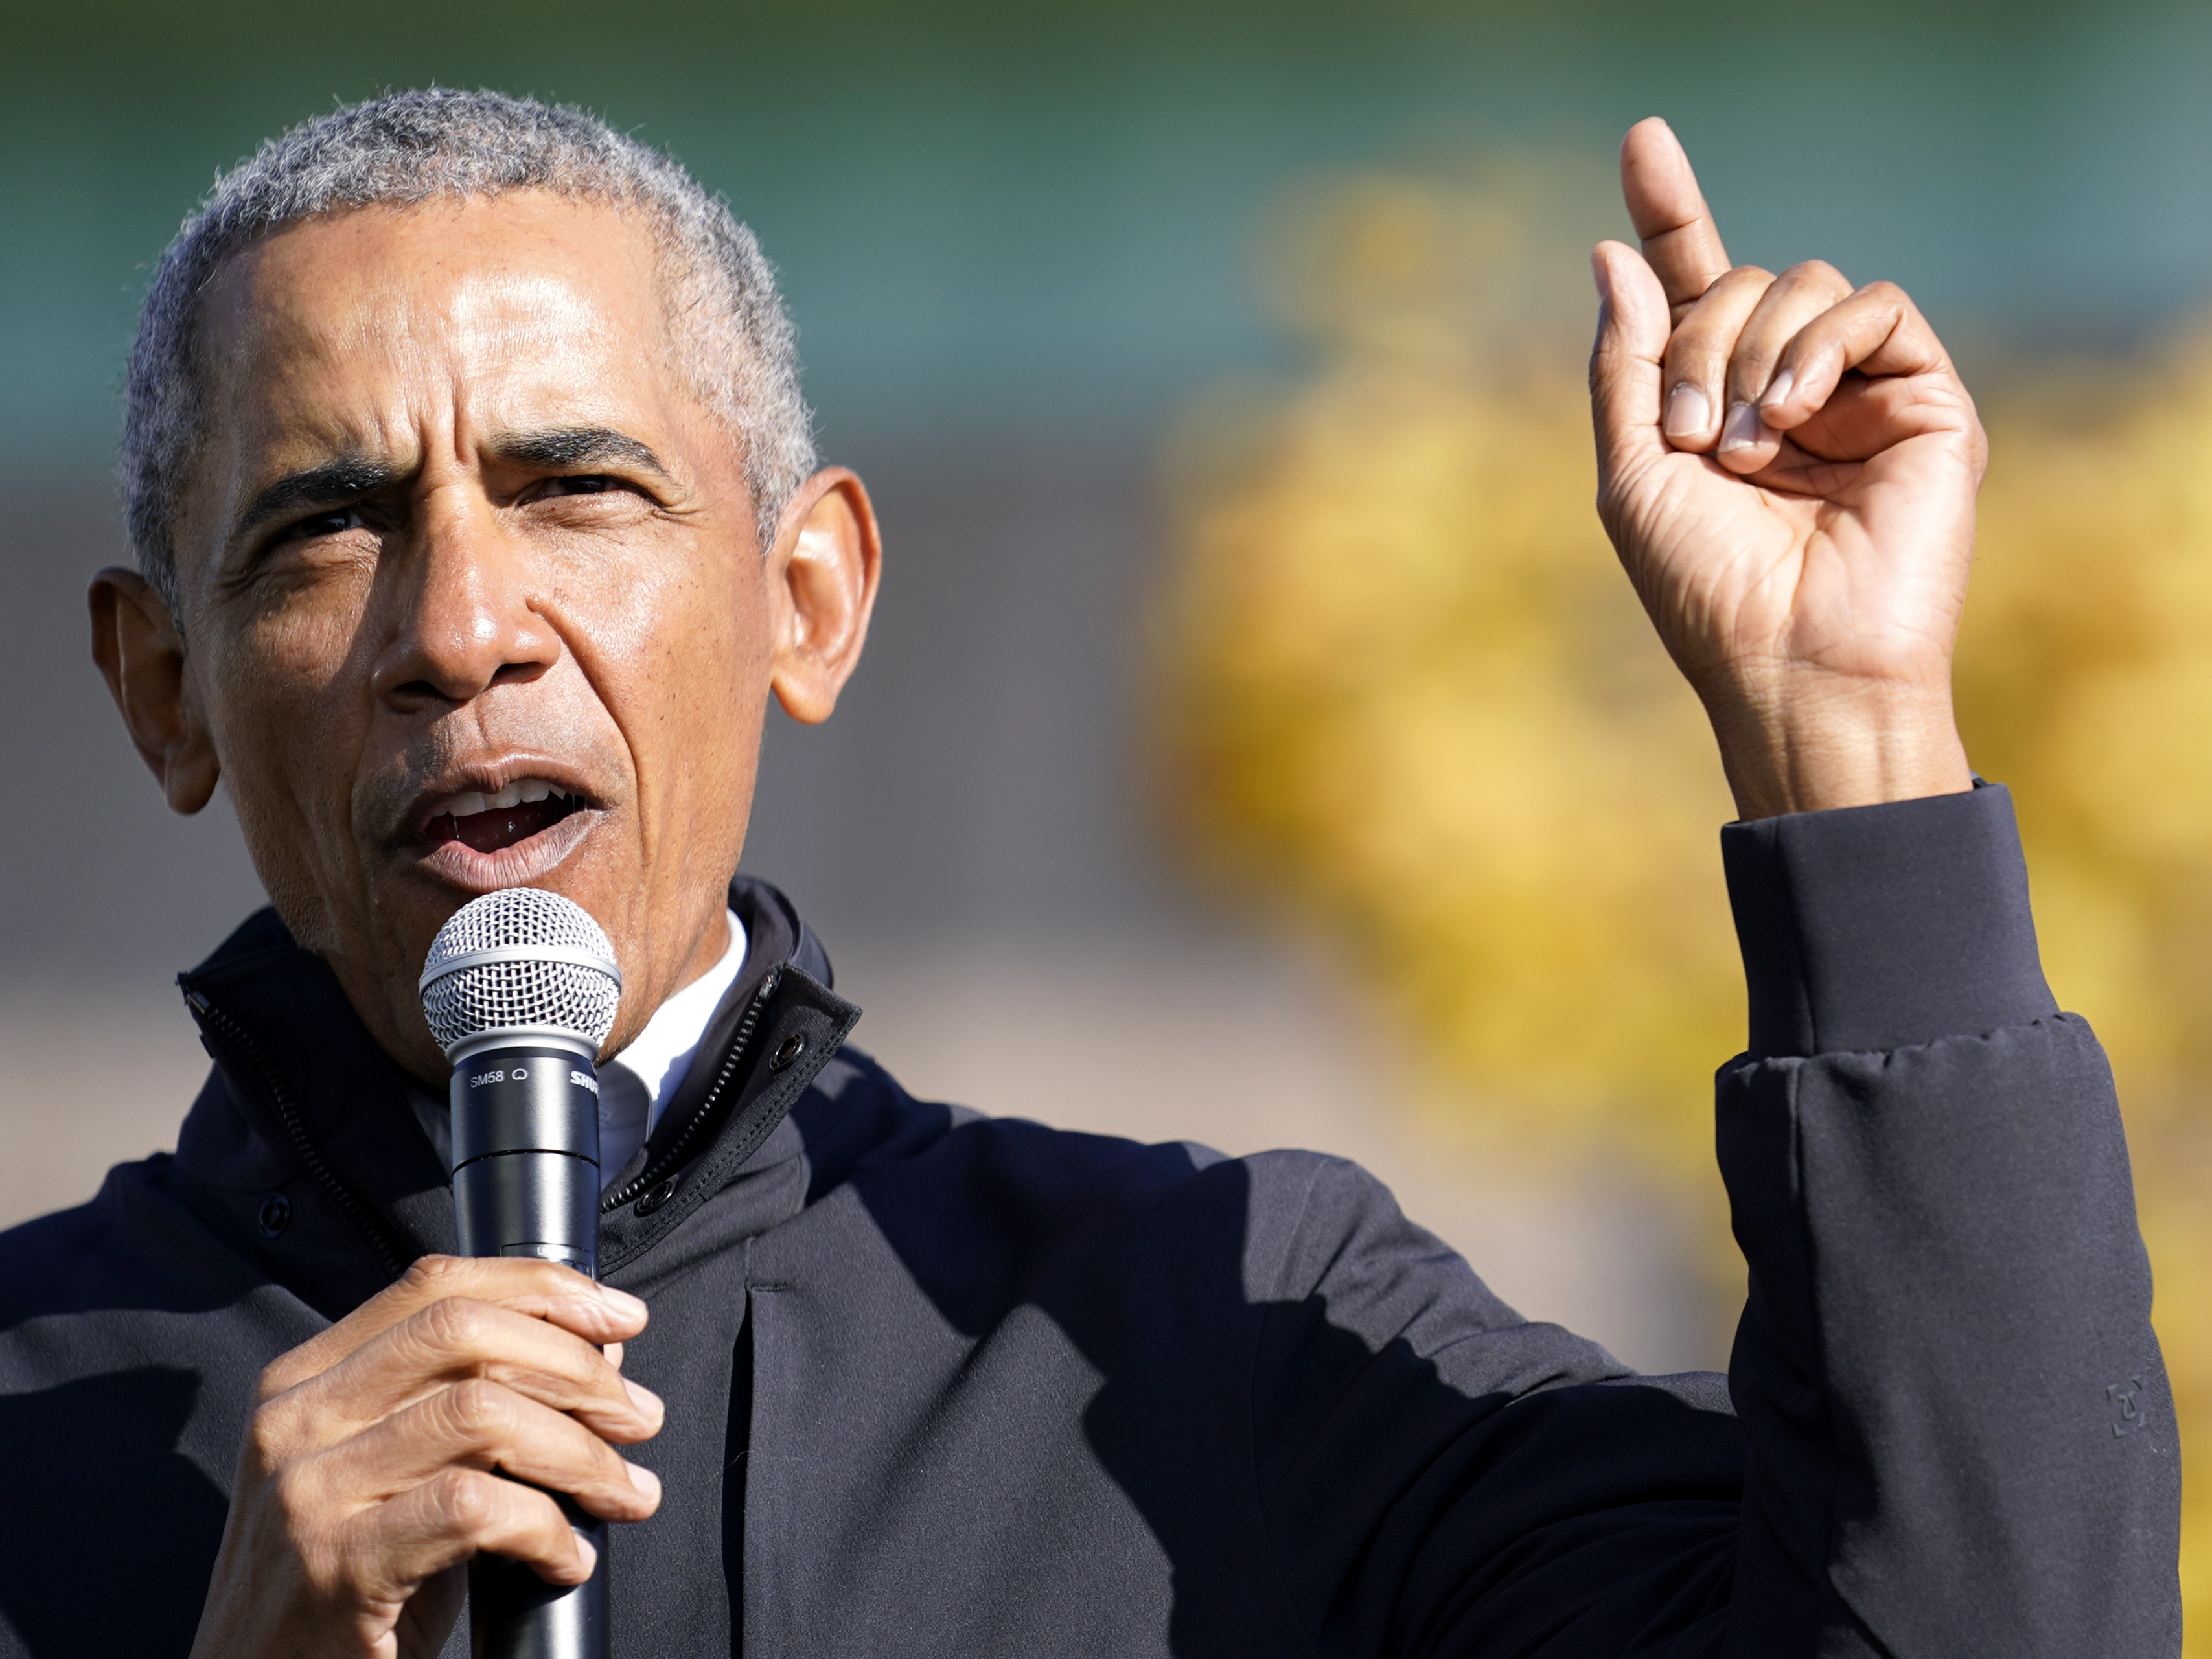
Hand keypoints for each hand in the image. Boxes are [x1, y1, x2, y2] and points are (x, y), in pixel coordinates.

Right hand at [190, 1256, 662, 1658]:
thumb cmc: (345, 1585)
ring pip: (482, 1414)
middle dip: (578, 1366)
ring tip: (624, 1491)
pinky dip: (545, 1528)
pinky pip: (472, 1509)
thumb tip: (596, 1353)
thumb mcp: (388, 1475)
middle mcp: (295, 1420)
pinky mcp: (336, 1566)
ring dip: (581, 1452)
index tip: (619, 1317)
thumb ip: (462, 1405)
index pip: (435, 1286)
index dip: (542, 1289)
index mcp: (305, 1380)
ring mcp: (308, 1491)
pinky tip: (565, 1558)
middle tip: (639, 1416)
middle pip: (467, 1334)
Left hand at [1589, 118, 1981, 819]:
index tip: (1643, 140)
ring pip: (1804, 284)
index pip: (1694, 284)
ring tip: (1743, 446)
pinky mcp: (1923, 400)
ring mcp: (1856, 391)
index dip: (1670, 213)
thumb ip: (1624, 363)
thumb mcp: (1633, 473)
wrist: (1792, 664)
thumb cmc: (1707, 592)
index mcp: (1715, 400)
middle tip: (1690, 436)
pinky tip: (1792, 414)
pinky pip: (1877, 308)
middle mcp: (1785, 386)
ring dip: (1752, 353)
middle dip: (1695, 345)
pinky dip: (1822, 345)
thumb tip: (1613, 251)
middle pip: (1737, 283)